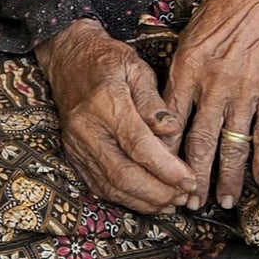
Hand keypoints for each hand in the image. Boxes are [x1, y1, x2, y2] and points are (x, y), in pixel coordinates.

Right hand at [36, 19, 194, 213]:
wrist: (67, 56)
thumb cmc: (106, 59)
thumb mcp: (136, 67)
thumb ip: (154, 102)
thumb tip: (172, 132)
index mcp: (105, 101)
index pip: (138, 145)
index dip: (166, 169)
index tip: (190, 179)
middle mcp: (86, 127)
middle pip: (123, 173)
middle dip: (158, 192)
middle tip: (184, 195)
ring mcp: (76, 144)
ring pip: (110, 186)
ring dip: (143, 201)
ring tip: (170, 202)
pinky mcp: (73, 153)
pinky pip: (98, 186)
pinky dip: (124, 198)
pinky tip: (146, 199)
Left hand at [165, 0, 258, 208]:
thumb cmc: (225, 6)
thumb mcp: (190, 32)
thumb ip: (180, 69)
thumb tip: (169, 102)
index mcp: (187, 67)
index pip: (170, 120)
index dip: (165, 152)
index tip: (161, 174)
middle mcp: (213, 84)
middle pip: (200, 141)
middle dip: (193, 177)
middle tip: (189, 203)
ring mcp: (244, 91)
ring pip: (232, 144)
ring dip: (227, 177)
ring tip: (223, 201)